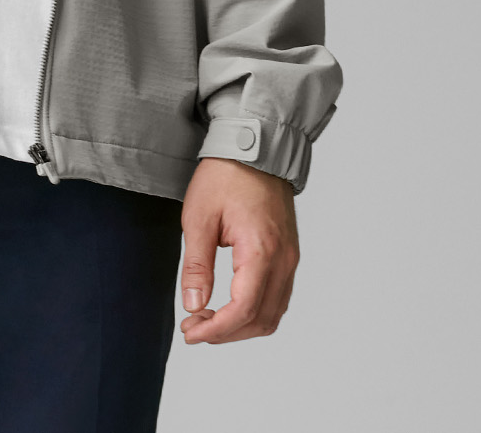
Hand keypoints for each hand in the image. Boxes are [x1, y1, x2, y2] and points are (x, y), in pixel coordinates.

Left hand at [179, 157, 299, 343]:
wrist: (254, 147)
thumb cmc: (225, 175)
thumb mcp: (199, 217)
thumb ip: (197, 266)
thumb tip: (194, 306)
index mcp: (261, 250)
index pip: (243, 310)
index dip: (215, 330)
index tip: (190, 333)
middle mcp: (283, 260)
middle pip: (261, 320)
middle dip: (226, 333)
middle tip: (194, 327)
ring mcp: (291, 258)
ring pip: (273, 314)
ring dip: (241, 326)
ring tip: (208, 318)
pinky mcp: (290, 254)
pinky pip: (278, 297)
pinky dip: (255, 311)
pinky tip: (229, 304)